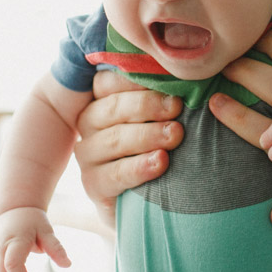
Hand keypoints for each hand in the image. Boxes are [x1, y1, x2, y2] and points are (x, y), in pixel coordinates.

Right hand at [74, 72, 182, 223]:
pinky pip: (116, 173)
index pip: (110, 81)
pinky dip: (140, 167)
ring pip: (115, 139)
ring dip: (148, 135)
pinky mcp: (93, 184)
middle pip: (114, 108)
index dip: (136, 80)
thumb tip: (183, 74)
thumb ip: (164, 95)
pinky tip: (161, 162)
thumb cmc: (161, 144)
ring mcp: (88, 154)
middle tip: (177, 107)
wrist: (150, 198)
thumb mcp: (162, 116)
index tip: (168, 79)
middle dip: (148, 105)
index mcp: (102, 98)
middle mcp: (89, 123)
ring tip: (176, 134)